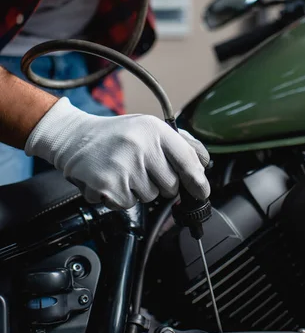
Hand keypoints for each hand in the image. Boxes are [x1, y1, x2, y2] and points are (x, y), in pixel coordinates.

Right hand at [25, 98, 209, 209]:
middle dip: (161, 184)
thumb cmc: (115, 135)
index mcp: (154, 129)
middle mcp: (141, 146)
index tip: (202, 192)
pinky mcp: (109, 186)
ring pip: (151, 197)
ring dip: (140, 190)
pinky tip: (112, 179)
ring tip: (124, 171)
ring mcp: (124, 167)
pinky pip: (129, 204)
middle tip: (142, 170)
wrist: (74, 138)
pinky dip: (122, 197)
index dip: (198, 181)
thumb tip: (203, 164)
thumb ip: (178, 144)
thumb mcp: (148, 128)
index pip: (187, 160)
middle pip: (171, 185)